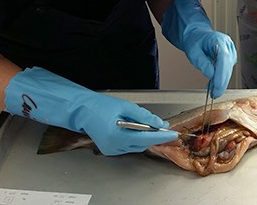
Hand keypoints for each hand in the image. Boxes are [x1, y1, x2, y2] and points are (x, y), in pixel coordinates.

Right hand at [4, 67, 177, 154]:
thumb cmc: (102, 106)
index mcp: (117, 135)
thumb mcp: (127, 107)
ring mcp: (111, 149)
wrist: (83, 111)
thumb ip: (145, 117)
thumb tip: (160, 124)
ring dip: (146, 138)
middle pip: (142, 144)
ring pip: (136, 146)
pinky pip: (128, 146)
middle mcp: (114, 146)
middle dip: (154, 136)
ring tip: (152, 127)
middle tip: (164, 127)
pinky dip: (136, 139)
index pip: (146, 138)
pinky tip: (138, 130)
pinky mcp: (109, 150)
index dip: (161, 136)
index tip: (173, 133)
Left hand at [162, 0, 236, 97]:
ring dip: (221, 81)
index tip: (217, 87)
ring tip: (212, 91)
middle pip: (228, 66)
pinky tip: (214, 84)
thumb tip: (211, 74)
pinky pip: (227, 69)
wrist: (197, 35)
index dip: (222, 74)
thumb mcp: (193, 51)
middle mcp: (228, 45)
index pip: (224, 59)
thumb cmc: (195, 40)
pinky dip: (221, 78)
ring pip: (229, 69)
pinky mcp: (229, 57)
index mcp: (219, 40)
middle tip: (214, 94)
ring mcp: (230, 51)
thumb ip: (202, 62)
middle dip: (222, 82)